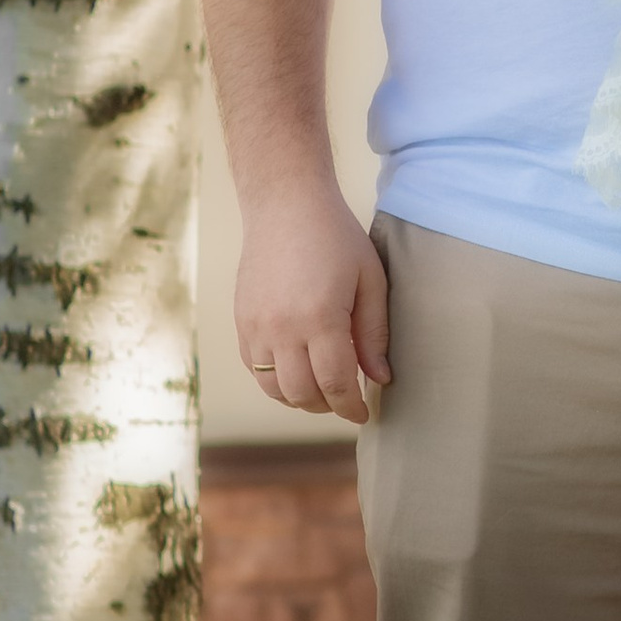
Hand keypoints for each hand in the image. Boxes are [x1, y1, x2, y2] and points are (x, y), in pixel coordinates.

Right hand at [235, 178, 391, 424]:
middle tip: (347, 400)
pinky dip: (276, 381)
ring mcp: (255, 327)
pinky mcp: (241, 322)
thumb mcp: (370, 280)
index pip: (335, 383)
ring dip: (300, 398)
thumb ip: (374, 334)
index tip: (364, 414)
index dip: (352, 407)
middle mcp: (281, 328)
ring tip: (323, 389)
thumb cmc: (336, 238)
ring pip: (273, 388)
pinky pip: (254, 369)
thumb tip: (379, 379)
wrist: (285, 206)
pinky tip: (297, 371)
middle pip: (302, 394)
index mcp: (320, 318)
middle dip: (328, 406)